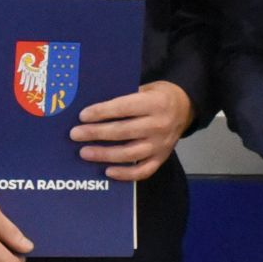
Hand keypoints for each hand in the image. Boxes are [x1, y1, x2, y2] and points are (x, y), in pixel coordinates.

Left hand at [70, 81, 192, 182]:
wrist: (186, 108)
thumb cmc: (159, 96)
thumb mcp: (146, 88)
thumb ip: (125, 97)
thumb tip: (94, 109)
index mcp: (156, 103)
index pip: (124, 108)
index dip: (102, 112)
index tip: (82, 116)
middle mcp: (160, 125)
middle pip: (123, 131)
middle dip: (96, 133)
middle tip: (76, 134)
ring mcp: (161, 145)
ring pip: (130, 153)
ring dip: (104, 154)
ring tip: (84, 152)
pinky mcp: (162, 158)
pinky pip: (143, 171)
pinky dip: (125, 174)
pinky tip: (108, 171)